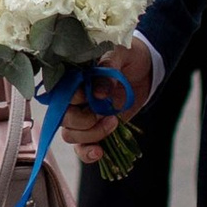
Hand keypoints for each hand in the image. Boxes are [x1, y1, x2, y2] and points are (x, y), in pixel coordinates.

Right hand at [63, 35, 154, 163]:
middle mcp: (73, 98)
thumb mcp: (120, 53)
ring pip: (71, 135)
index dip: (74, 99)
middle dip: (85, 121)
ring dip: (92, 135)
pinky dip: (87, 154)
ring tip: (113, 122)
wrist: (145, 68)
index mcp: (73, 77)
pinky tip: (100, 153)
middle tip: (106, 112)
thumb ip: (108, 68)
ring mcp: (83, 116)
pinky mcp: (96, 130)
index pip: (60, 94)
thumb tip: (98, 93)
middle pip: (64, 119)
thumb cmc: (128, 55)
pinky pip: (81, 148)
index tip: (91, 95)